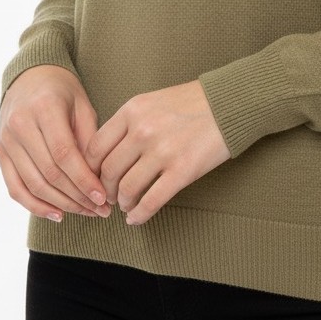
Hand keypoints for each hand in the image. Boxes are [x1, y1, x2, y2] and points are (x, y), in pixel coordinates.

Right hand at [0, 65, 112, 221]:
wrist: (29, 77)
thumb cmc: (62, 91)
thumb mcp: (82, 105)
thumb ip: (89, 138)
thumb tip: (98, 179)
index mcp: (44, 107)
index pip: (64, 154)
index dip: (84, 180)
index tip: (103, 198)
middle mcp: (20, 124)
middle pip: (49, 173)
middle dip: (77, 197)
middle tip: (100, 210)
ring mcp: (6, 140)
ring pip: (33, 185)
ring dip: (61, 205)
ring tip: (85, 212)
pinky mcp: (0, 152)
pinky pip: (15, 188)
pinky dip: (35, 206)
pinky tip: (57, 214)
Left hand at [84, 80, 230, 225]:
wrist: (230, 103)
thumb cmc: (192, 102)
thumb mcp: (152, 101)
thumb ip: (129, 123)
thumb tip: (108, 154)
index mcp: (133, 110)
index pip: (95, 147)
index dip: (90, 169)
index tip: (95, 178)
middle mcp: (143, 130)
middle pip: (108, 171)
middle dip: (106, 190)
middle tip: (111, 196)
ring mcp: (162, 151)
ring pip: (127, 189)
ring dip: (123, 203)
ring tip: (127, 205)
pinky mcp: (182, 171)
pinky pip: (151, 202)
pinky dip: (139, 215)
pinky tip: (137, 218)